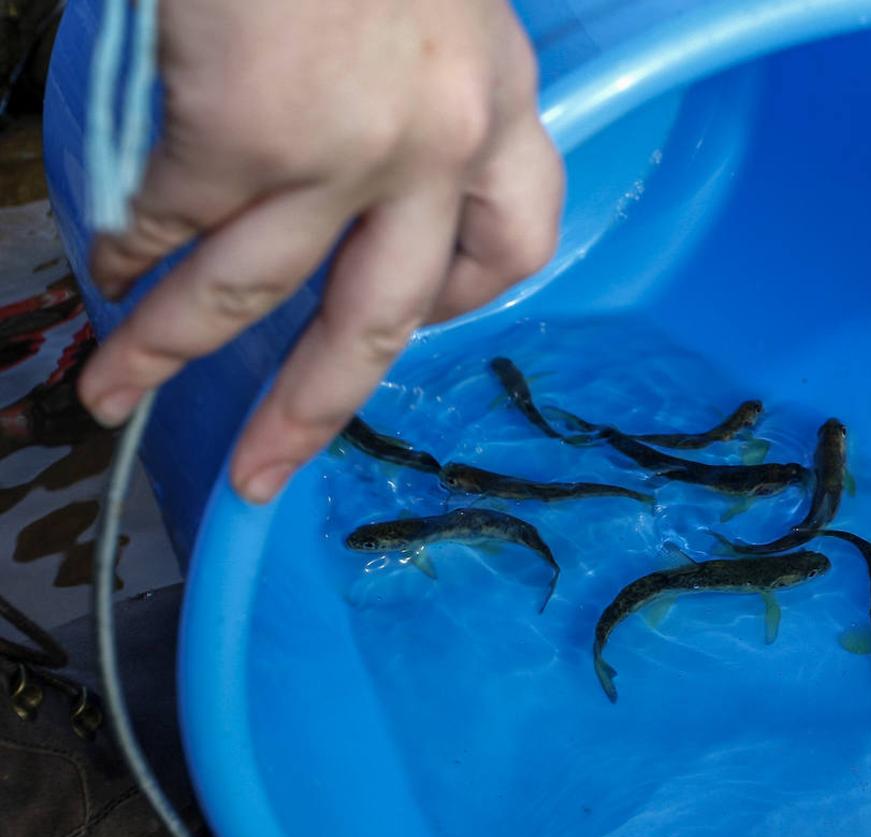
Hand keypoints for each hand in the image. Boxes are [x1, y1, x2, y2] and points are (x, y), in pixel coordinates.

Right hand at [77, 0, 563, 502]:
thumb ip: (419, 78)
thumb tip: (342, 153)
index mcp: (500, 94)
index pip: (513, 237)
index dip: (460, 295)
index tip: (414, 318)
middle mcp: (440, 141)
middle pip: (383, 318)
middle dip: (311, 405)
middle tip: (262, 471)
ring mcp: (346, 147)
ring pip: (252, 290)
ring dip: (169, 347)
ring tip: (108, 389)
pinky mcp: (248, 133)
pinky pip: (168, 221)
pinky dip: (125, 246)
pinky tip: (103, 257)